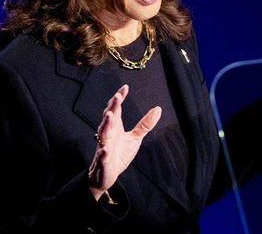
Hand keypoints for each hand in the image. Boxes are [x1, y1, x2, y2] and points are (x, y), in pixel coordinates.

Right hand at [88, 84, 161, 199]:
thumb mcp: (135, 137)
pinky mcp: (103, 161)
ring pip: (103, 133)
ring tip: (110, 115)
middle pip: (108, 118)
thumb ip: (145, 124)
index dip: (119, 98)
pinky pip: (102, 155)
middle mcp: (108, 134)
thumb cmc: (119, 154)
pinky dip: (103, 152)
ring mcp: (104, 146)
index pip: (116, 109)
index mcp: (115, 127)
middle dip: (112, 107)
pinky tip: (105, 149)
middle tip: (118, 97)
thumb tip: (158, 109)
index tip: (125, 87)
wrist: (107, 174)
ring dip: (105, 124)